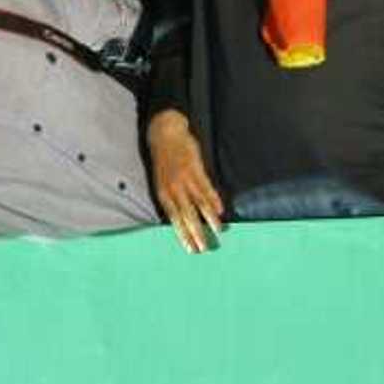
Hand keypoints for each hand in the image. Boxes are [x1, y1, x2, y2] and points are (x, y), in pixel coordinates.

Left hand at [147, 110, 223, 253]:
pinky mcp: (195, 168)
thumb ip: (172, 198)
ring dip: (208, 219)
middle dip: (195, 233)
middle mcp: (173, 190)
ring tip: (218, 231)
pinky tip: (220, 210)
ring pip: (198, 204)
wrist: (165, 134)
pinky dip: (213, 199)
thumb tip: (181, 217)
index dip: (183, 235)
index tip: (191, 249)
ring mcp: (185, 179)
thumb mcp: (163, 181)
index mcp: (164, 194)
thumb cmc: (165, 160)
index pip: (174, 220)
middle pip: (186, 216)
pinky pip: (206, 187)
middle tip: (203, 248)